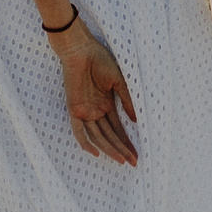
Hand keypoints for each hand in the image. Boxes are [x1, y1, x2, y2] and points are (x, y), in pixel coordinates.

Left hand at [54, 18, 139, 166]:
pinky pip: (79, 130)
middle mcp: (96, 111)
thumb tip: (136, 121)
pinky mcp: (75, 109)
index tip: (137, 155)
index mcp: (106, 104)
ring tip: (122, 159)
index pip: (118, 129)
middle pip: (110, 136)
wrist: (81, 49)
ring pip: (98, 136)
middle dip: (121, 149)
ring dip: (109, 149)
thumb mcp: (118, 81)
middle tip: (133, 162)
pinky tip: (96, 153)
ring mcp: (85, 111)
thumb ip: (126, 100)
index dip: (127, 142)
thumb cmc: (100, 60)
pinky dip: (86, 143)